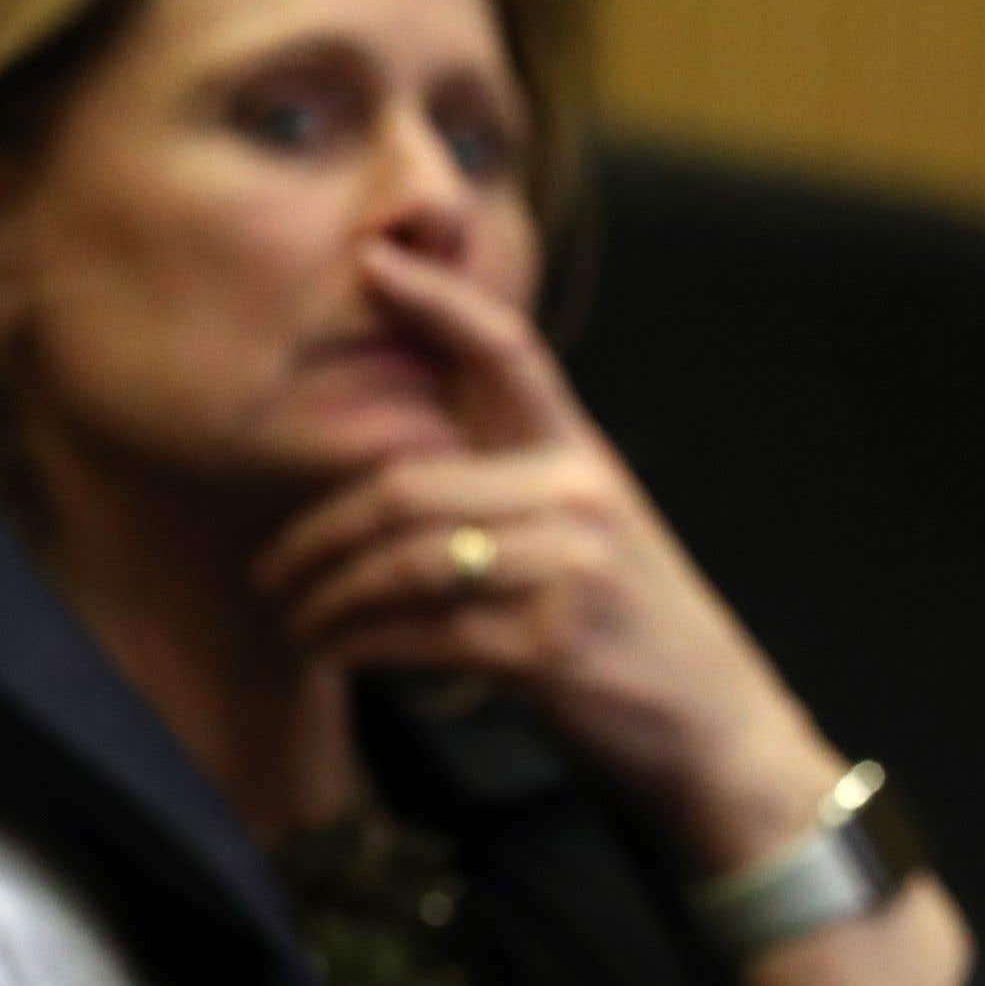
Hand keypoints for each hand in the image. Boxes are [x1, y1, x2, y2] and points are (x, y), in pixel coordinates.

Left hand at [253, 242, 845, 873]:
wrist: (715, 726)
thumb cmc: (626, 625)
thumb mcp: (584, 530)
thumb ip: (507, 482)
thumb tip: (387, 466)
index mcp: (579, 453)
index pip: (506, 351)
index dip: (437, 299)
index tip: (370, 260)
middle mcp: (578, 494)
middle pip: (405, 484)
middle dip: (317, 531)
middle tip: (269, 570)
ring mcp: (570, 568)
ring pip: (405, 561)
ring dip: (330, 597)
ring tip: (297, 621)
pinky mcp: (553, 645)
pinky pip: (424, 632)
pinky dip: (364, 645)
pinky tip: (339, 654)